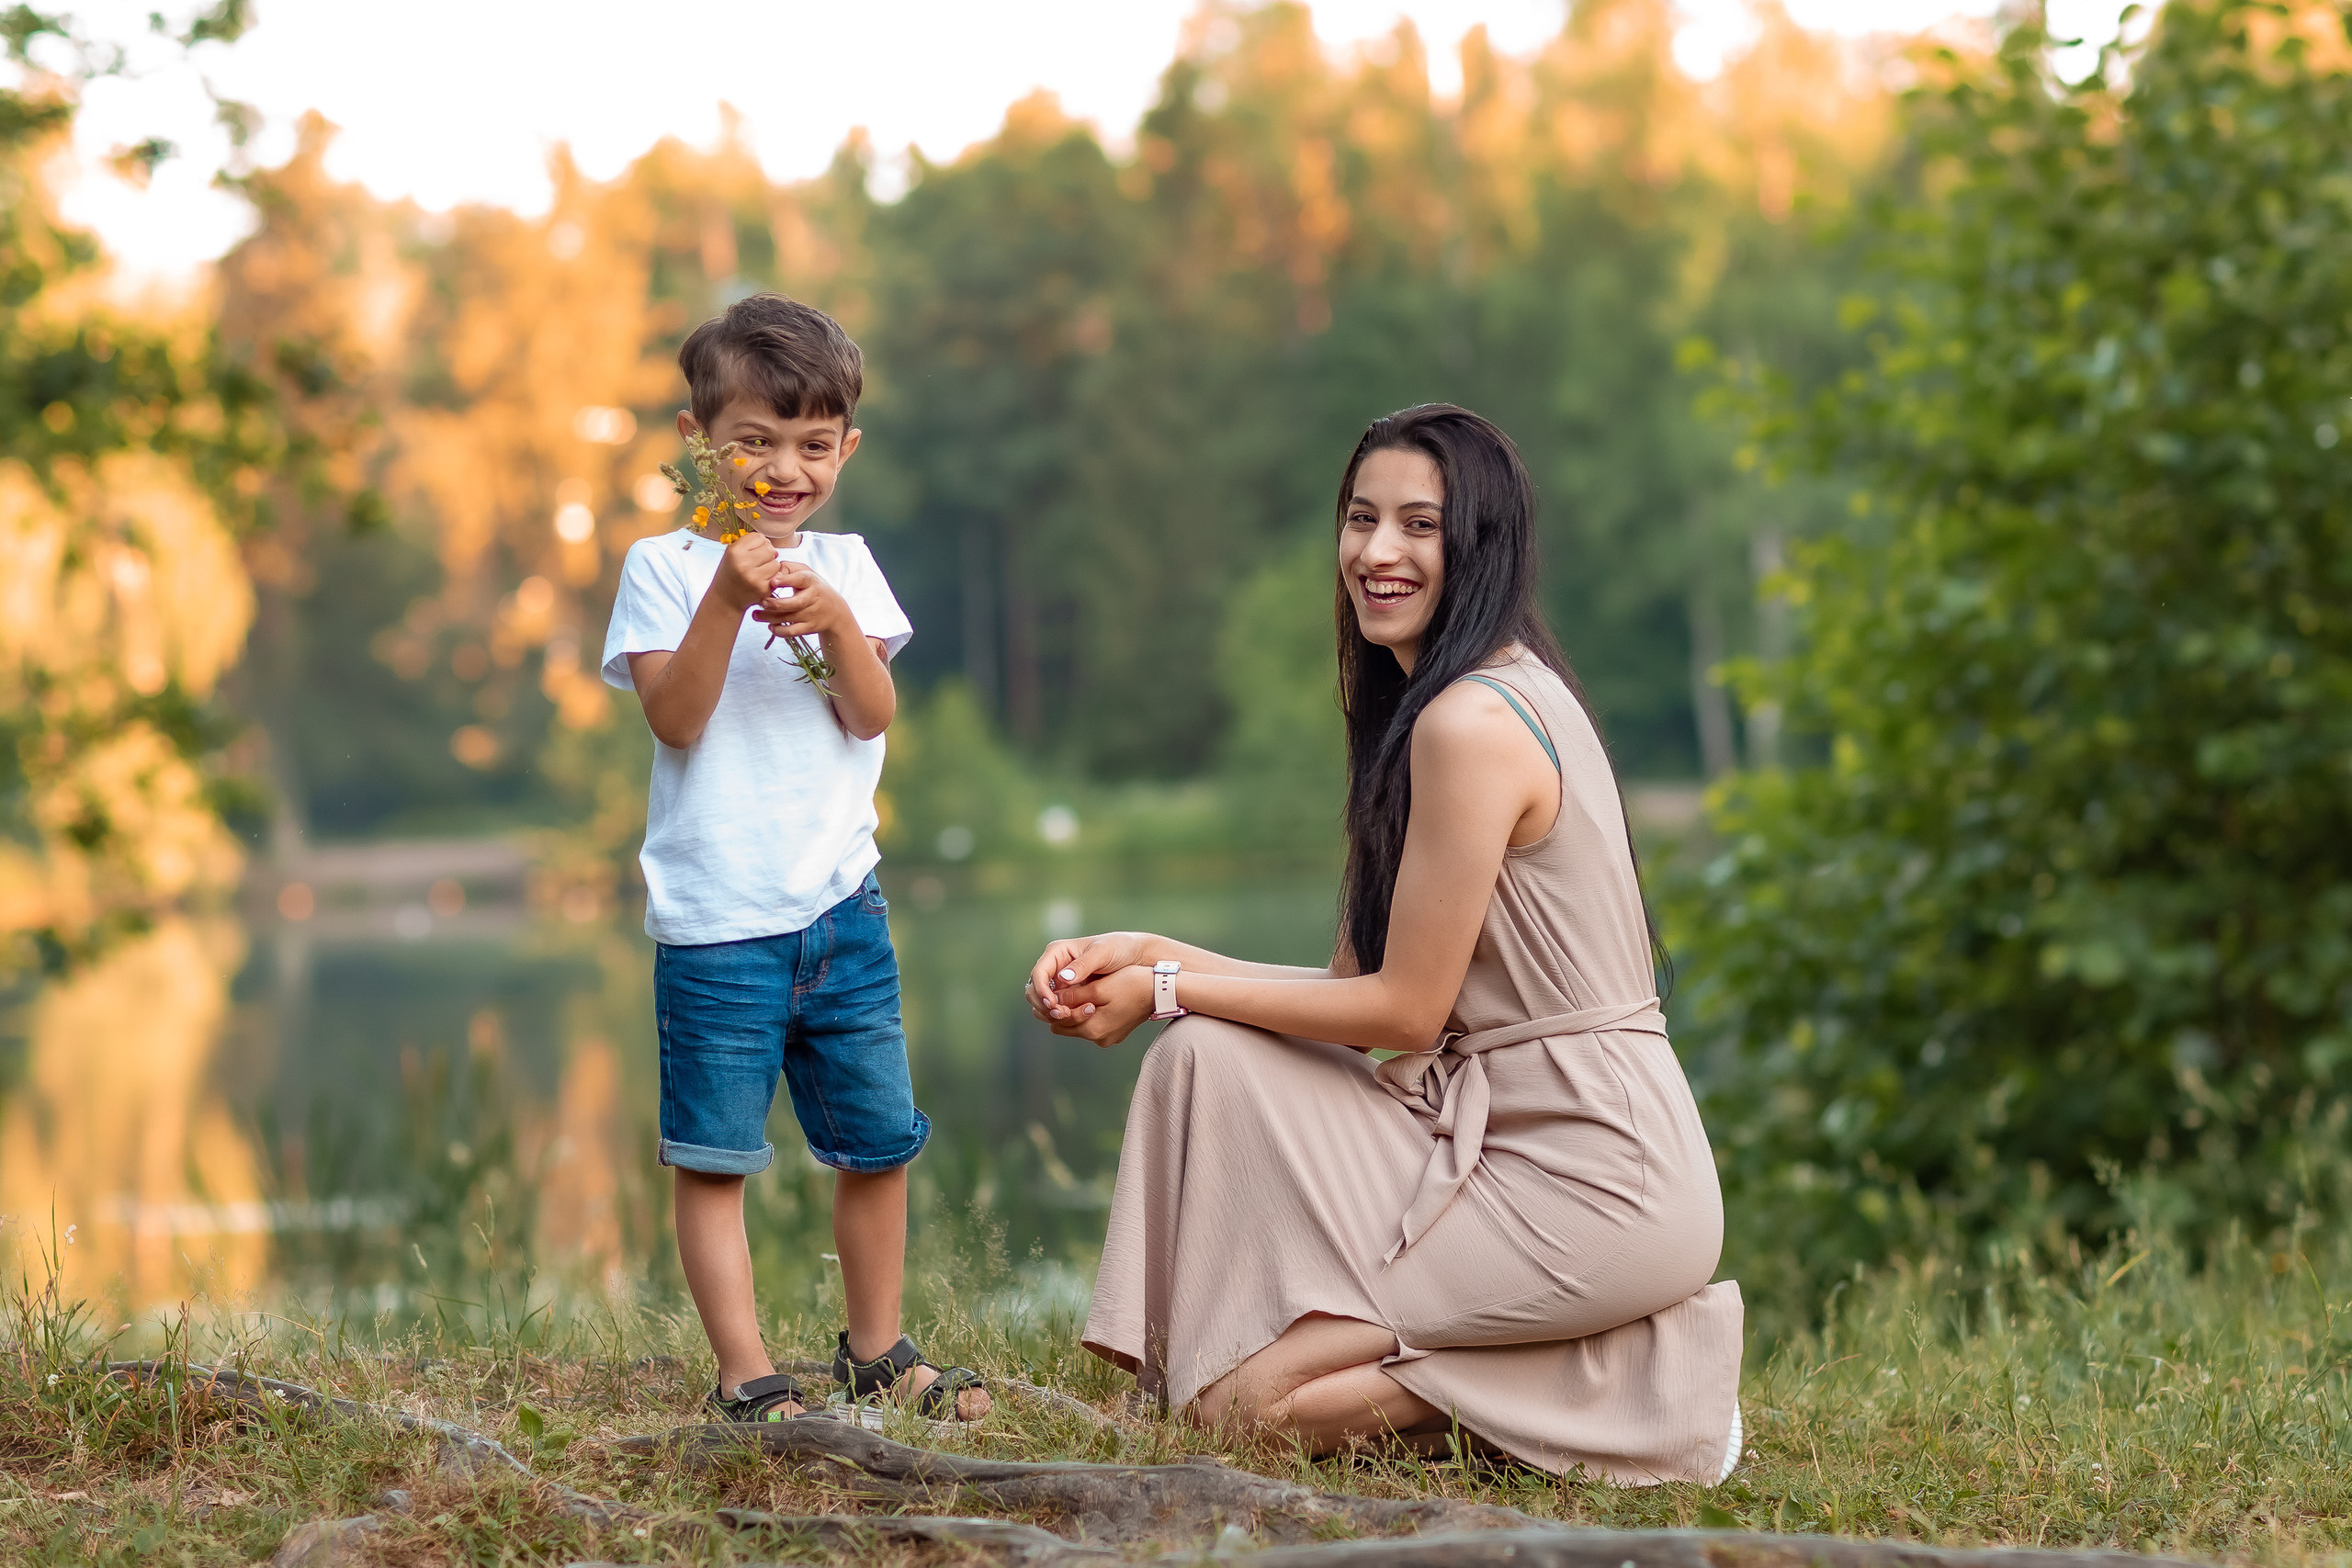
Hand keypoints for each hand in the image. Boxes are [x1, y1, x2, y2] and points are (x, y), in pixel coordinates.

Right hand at [712, 531, 782, 613]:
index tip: (751, 552)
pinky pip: (776, 576)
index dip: (758, 544)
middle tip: (756, 563)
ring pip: (775, 563)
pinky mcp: (762, 589)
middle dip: (766, 555)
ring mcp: (754, 578)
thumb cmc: (732, 571)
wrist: (725, 598)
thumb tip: (773, 548)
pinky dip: (771, 578)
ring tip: (758, 572)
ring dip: (770, 567)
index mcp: (735, 552)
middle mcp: (743, 564)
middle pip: (770, 549)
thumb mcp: (733, 553)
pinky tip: (761, 581)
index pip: (759, 537)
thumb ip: (750, 543)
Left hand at [752, 565, 854, 643]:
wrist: (835, 611)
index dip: (786, 580)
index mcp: (811, 581)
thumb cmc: (813, 587)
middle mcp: (813, 598)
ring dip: (770, 618)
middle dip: (776, 604)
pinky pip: (793, 631)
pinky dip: (779, 631)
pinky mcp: (809, 627)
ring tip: (756, 615)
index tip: (772, 581)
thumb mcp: (806, 572)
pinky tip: (770, 626)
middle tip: (761, 602)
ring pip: (789, 618)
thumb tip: (771, 571)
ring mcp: (811, 614)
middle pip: (795, 603)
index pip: (800, 579)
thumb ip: (789, 568)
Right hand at [1025, 932, 1147, 1020]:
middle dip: (1043, 1004)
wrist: (1136, 958)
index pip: (1039, 973)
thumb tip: (1063, 977)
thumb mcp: (1103, 953)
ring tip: (1067, 1017)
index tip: (1053, 1003)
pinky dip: (1061, 1015)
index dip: (1041, 990)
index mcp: (1057, 952)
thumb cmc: (1120, 948)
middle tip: (1061, 1014)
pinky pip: (1057, 1008)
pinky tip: (1073, 1018)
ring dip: (1050, 1012)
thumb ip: (1084, 964)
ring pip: (1043, 1002)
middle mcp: (1055, 967)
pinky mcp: (1070, 994)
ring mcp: (1061, 982)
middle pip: (1034, 989)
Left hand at [1040, 964, 1154, 1047]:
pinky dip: (1091, 1014)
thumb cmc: (1131, 984)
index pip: (1058, 1023)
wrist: (1161, 990)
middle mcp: (1100, 1039)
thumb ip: (1073, 996)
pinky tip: (1096, 998)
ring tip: (1082, 991)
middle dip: (1064, 1010)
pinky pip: (1095, 1025)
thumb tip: (1051, 999)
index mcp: (1093, 1030)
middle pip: (1068, 1027)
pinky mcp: (1116, 1033)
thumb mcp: (1099, 988)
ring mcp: (1109, 1038)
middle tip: (1067, 989)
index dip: (1054, 1007)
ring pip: (1081, 1026)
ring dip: (1078, 1011)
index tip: (1056, 989)